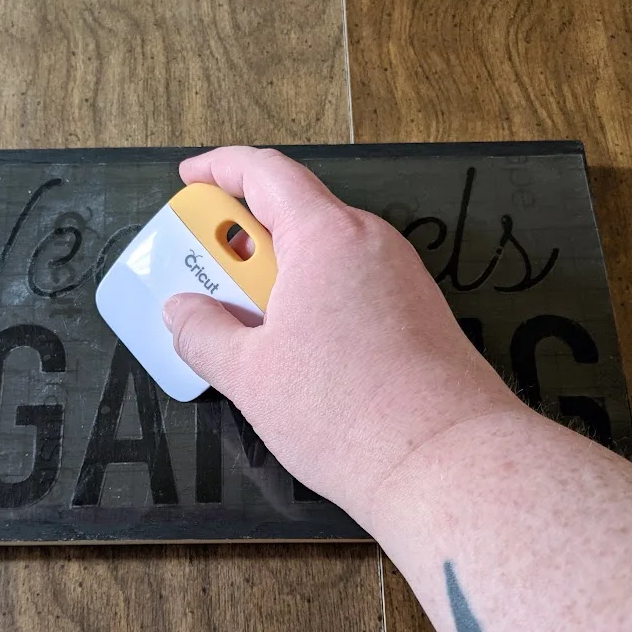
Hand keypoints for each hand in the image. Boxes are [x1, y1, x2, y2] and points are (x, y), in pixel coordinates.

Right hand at [163, 147, 524, 519]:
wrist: (449, 463)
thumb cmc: (348, 414)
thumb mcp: (250, 376)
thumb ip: (203, 334)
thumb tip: (182, 312)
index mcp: (326, 237)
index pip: (266, 172)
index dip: (219, 167)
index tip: (190, 180)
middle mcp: (370, 243)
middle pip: (294, 213)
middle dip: (240, 238)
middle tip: (202, 275)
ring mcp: (400, 277)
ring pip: (322, 254)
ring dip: (275, 274)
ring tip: (242, 321)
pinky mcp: (417, 313)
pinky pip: (349, 284)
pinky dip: (310, 297)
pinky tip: (294, 348)